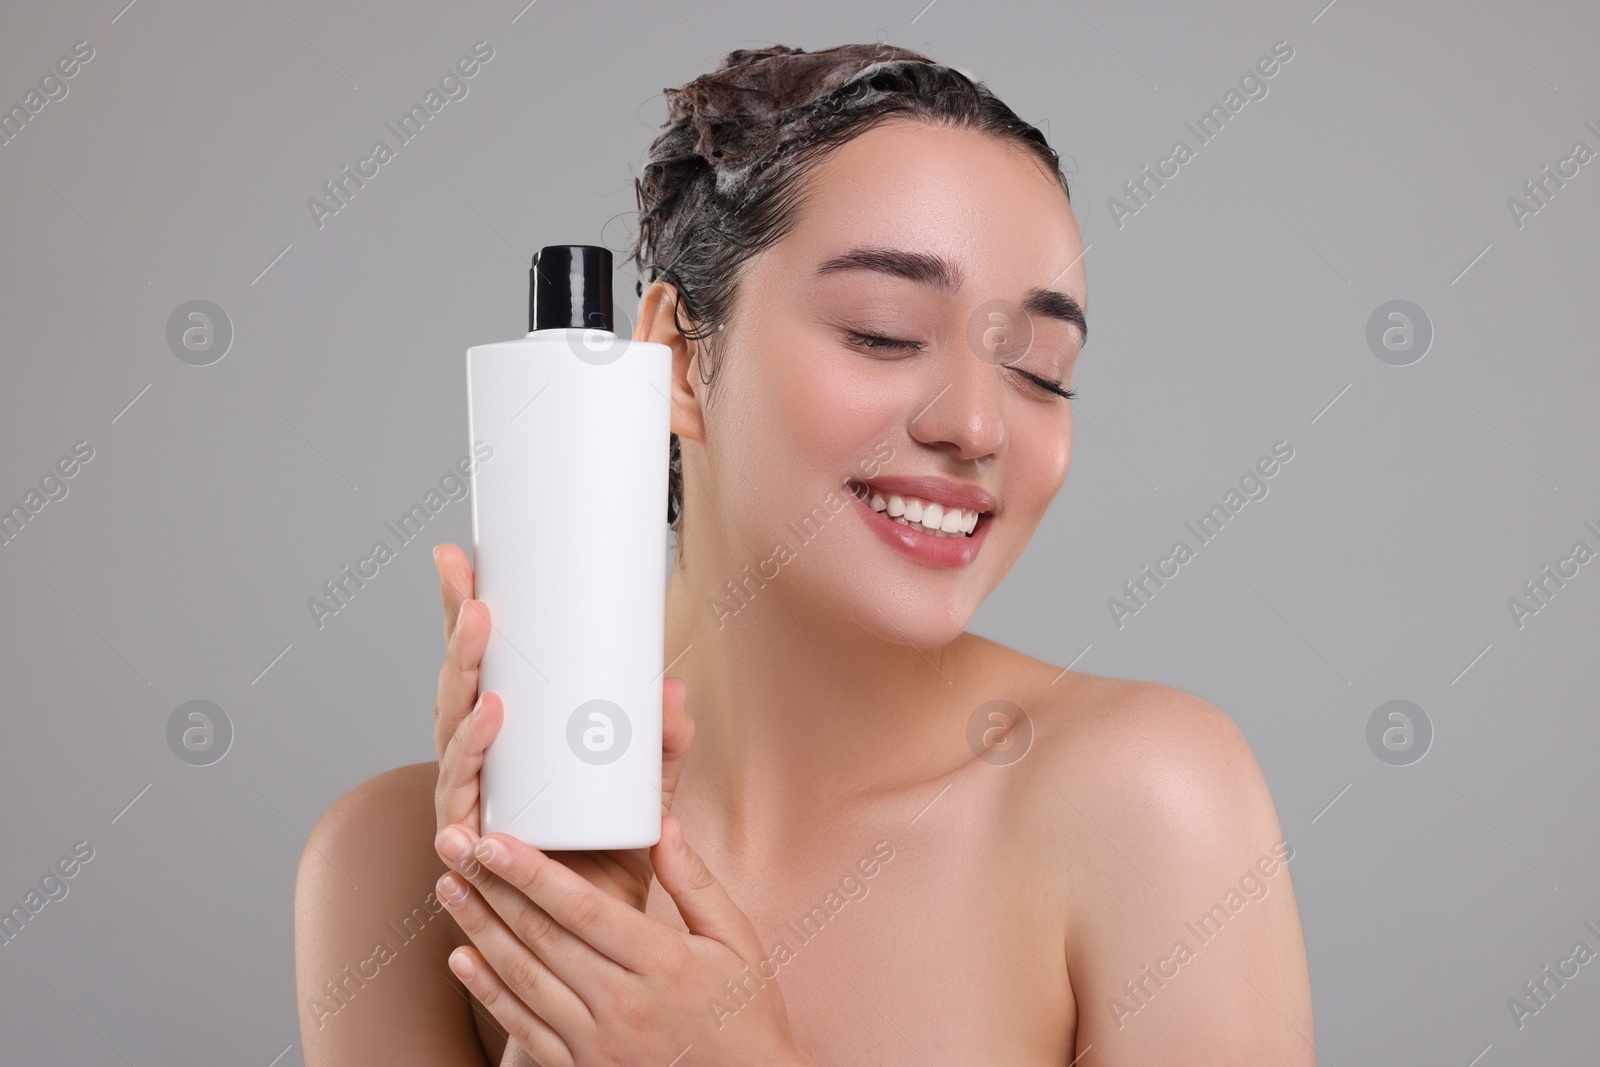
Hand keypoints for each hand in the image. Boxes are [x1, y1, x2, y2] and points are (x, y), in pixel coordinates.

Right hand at [430, 542, 695, 912]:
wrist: (598, 937)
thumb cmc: (608, 852)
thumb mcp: (646, 789)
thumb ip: (663, 744)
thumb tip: (676, 688)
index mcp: (507, 732)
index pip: (482, 660)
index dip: (465, 608)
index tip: (461, 554)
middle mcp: (478, 759)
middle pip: (457, 687)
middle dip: (459, 639)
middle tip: (474, 594)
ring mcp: (469, 800)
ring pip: (453, 742)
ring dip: (465, 704)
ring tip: (488, 670)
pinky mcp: (475, 846)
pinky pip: (466, 810)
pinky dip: (468, 786)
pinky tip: (474, 764)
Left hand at [434, 812, 813, 1066]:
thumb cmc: (744, 1013)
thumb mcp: (737, 940)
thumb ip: (696, 882)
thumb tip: (664, 826)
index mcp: (660, 961)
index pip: (581, 907)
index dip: (532, 872)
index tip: (495, 840)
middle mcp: (622, 1001)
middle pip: (541, 936)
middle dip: (492, 887)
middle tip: (455, 849)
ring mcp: (597, 1040)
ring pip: (524, 977)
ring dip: (480, 929)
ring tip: (450, 889)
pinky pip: (525, 1027)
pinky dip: (488, 993)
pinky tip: (462, 959)